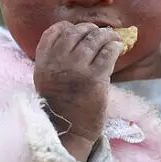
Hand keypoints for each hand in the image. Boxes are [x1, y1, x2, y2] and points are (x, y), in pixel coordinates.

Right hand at [34, 21, 121, 161]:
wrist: (69, 133)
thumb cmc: (62, 108)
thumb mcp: (48, 81)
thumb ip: (55, 61)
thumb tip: (77, 39)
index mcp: (43, 63)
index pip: (53, 32)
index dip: (67, 27)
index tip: (77, 30)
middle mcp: (57, 63)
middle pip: (75, 32)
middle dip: (89, 30)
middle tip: (99, 33)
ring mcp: (76, 69)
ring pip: (93, 39)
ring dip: (105, 35)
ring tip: (112, 38)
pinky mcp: (95, 78)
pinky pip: (108, 52)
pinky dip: (114, 46)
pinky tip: (118, 47)